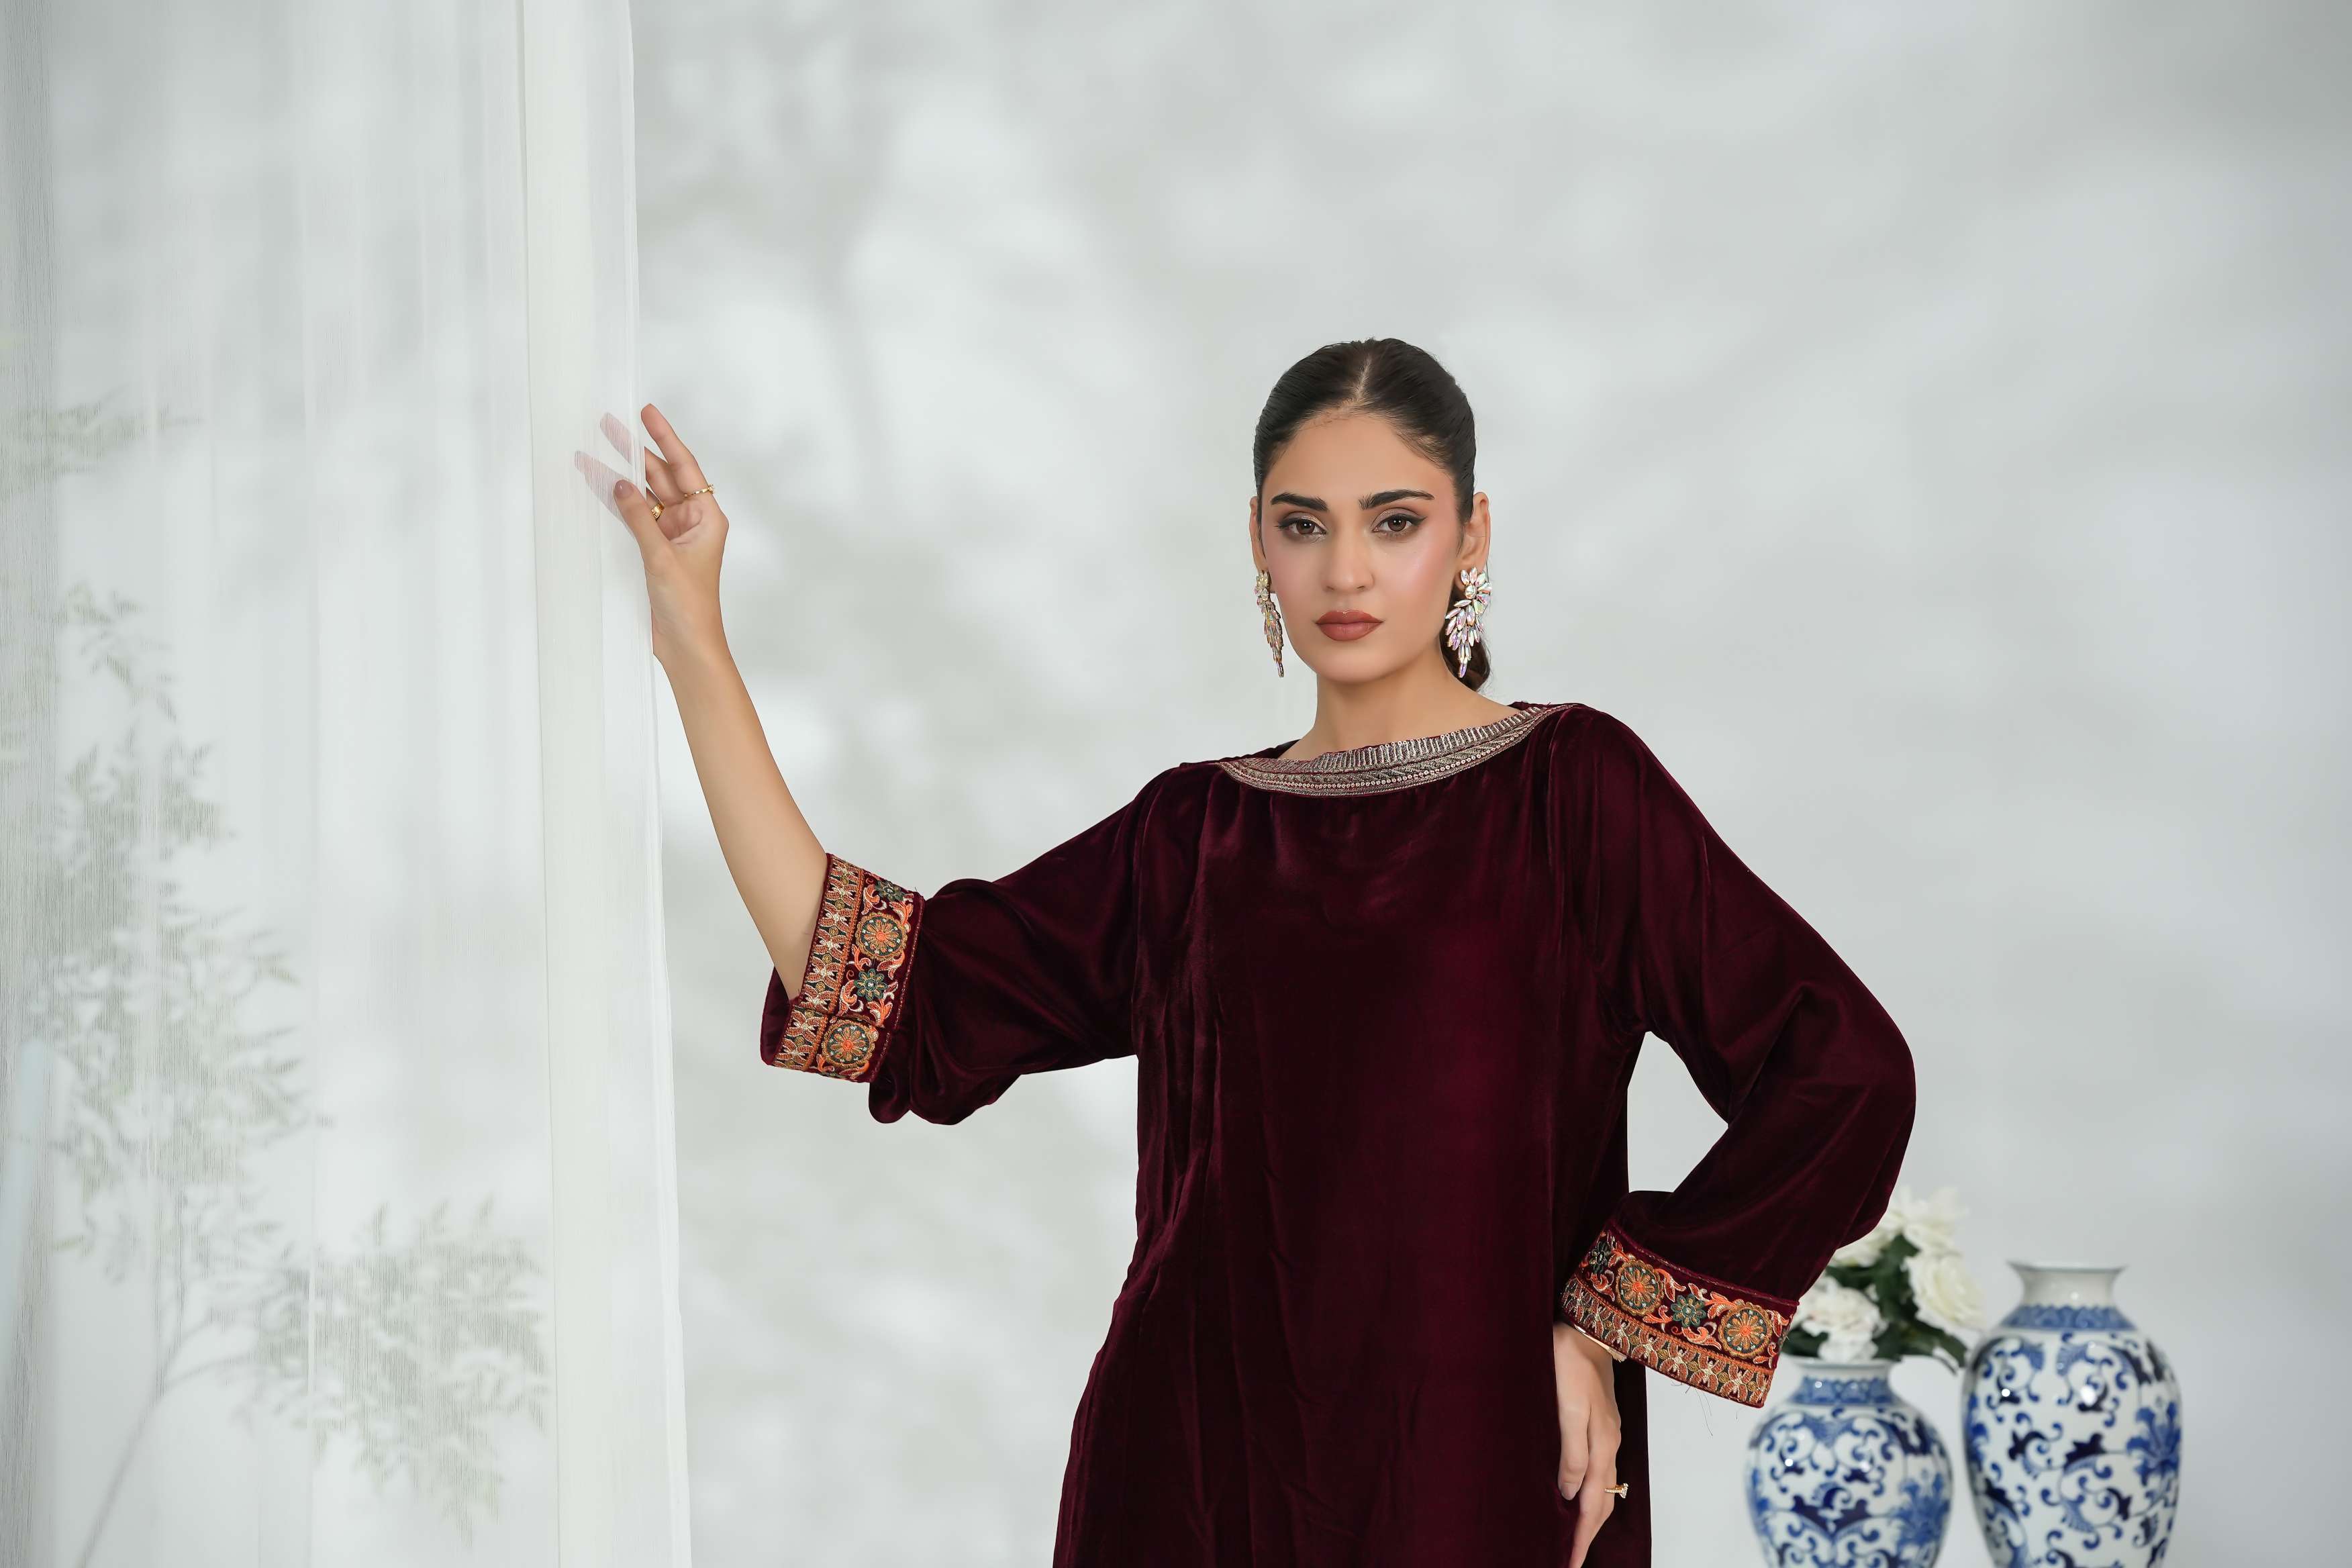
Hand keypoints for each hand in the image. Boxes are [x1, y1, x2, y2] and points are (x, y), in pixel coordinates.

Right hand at [582, 402, 729, 667]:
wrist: (687, 646)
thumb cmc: (689, 606)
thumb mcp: (661, 557)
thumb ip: (639, 518)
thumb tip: (619, 483)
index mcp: (707, 518)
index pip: (685, 467)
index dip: (665, 438)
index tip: (646, 412)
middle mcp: (691, 522)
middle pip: (661, 476)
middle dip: (635, 451)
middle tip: (608, 425)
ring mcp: (672, 536)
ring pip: (644, 496)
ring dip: (621, 475)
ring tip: (592, 449)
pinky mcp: (654, 551)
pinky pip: (635, 518)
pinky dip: (618, 503)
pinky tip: (598, 485)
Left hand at [1553, 1319, 1623, 1566]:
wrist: (1587, 1327)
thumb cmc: (1569, 1362)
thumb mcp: (1566, 1408)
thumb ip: (1570, 1452)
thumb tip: (1568, 1493)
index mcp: (1600, 1445)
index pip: (1592, 1505)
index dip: (1581, 1537)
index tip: (1570, 1562)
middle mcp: (1608, 1444)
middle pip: (1601, 1502)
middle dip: (1587, 1535)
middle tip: (1571, 1560)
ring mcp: (1606, 1434)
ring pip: (1601, 1487)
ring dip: (1589, 1515)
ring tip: (1575, 1537)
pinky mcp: (1599, 1423)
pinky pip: (1597, 1469)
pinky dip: (1589, 1491)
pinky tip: (1578, 1493)